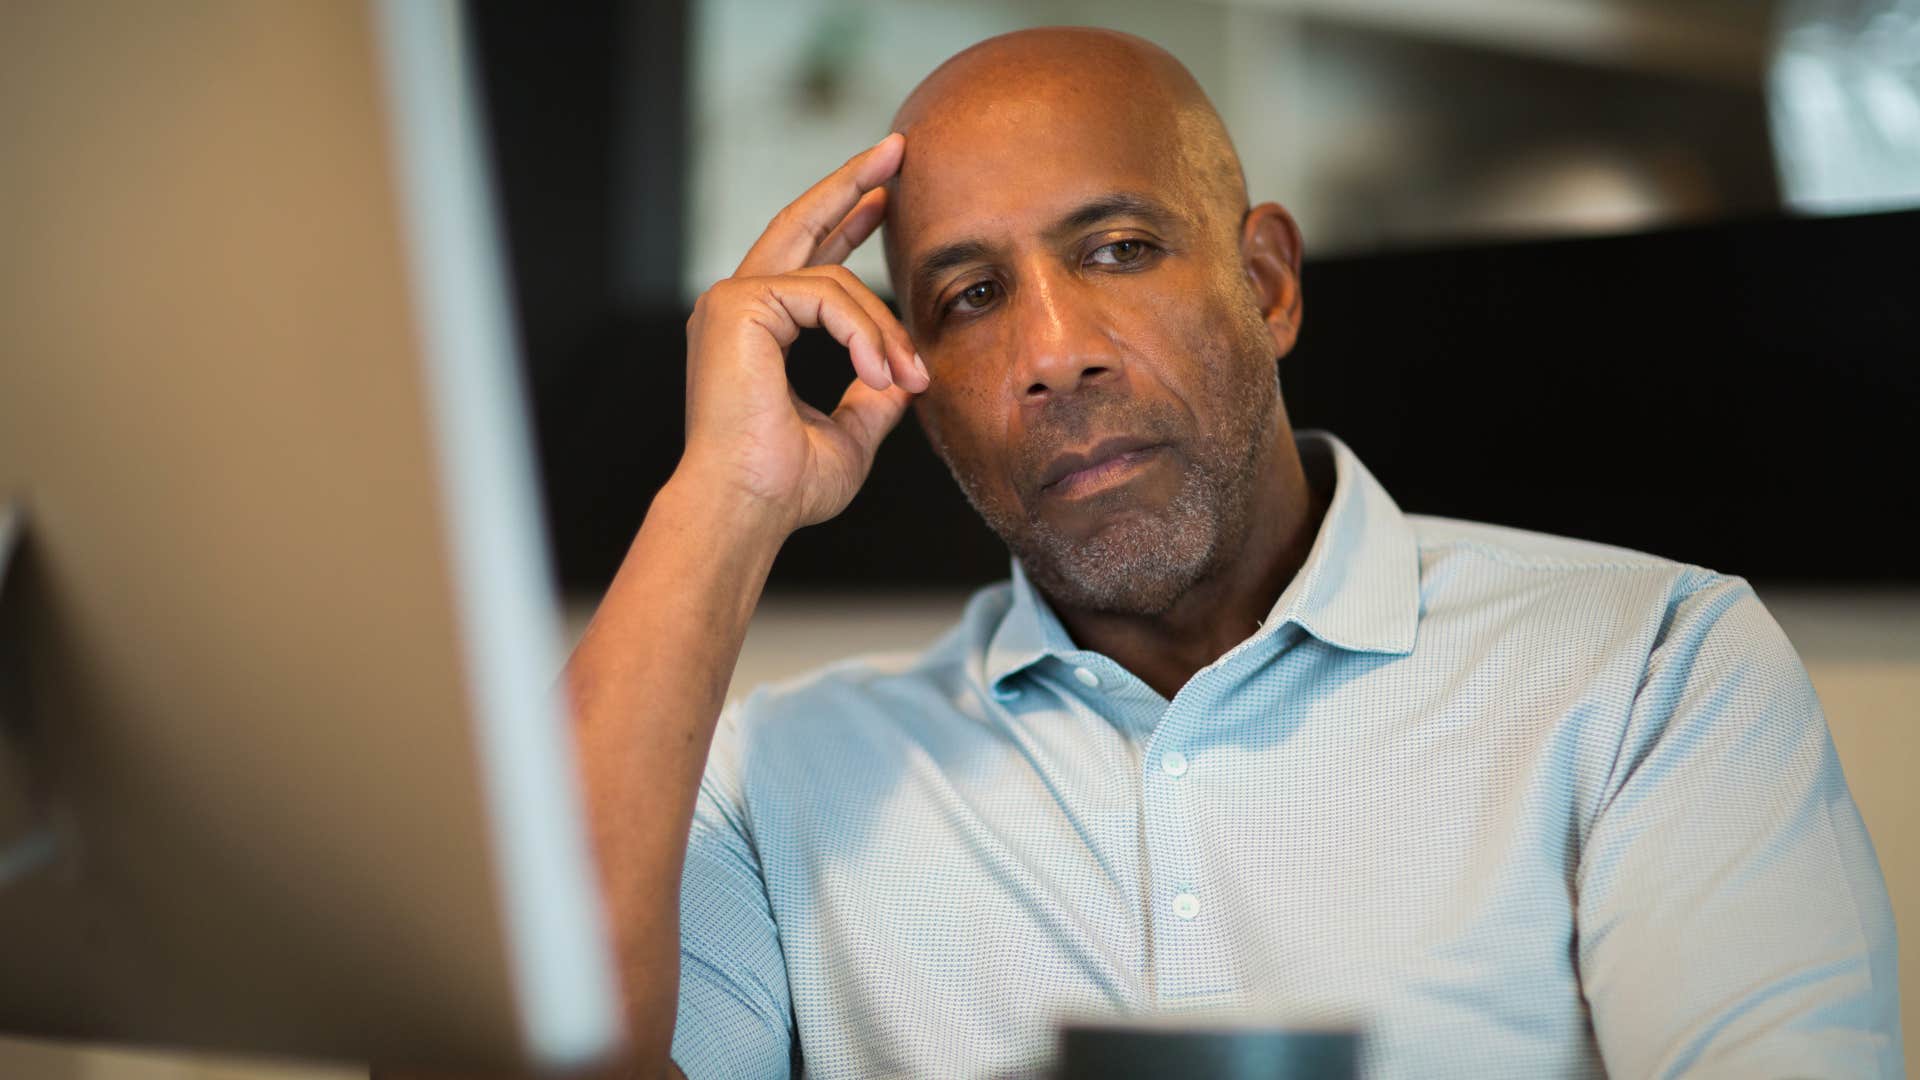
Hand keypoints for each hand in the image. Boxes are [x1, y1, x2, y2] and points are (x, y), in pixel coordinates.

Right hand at [675, 133, 924, 533]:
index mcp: (754, 330)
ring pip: (834, 279)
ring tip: (909, 377)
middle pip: (800, 222)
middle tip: (898, 148)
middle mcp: (735, 306)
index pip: (806, 260)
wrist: (744, 508)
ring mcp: (730, 301)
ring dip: (884, 328)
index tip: (885, 199)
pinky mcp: (737, 306)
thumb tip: (905, 377)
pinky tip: (881, 371)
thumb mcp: (849, 435)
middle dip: (853, 183)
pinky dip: (864, 332)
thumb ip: (872, 396)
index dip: (847, 224)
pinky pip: (826, 295)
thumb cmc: (782, 486)